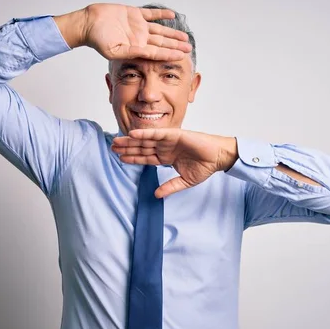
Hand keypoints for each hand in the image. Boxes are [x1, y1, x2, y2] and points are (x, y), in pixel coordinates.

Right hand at [54, 4, 191, 61]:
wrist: (88, 23)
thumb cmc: (98, 39)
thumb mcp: (115, 51)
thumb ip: (132, 52)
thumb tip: (148, 55)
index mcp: (136, 48)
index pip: (157, 52)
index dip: (170, 54)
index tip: (181, 56)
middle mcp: (139, 38)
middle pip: (162, 43)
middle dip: (176, 46)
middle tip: (188, 49)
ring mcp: (138, 26)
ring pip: (160, 30)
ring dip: (172, 33)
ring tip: (184, 37)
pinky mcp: (134, 14)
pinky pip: (151, 14)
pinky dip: (161, 14)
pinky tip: (172, 15)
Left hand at [112, 129, 238, 197]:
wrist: (217, 157)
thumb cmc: (204, 166)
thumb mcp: (184, 181)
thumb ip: (170, 187)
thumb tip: (156, 195)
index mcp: (166, 157)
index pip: (145, 158)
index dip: (133, 158)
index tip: (120, 158)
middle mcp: (165, 148)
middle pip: (141, 148)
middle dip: (127, 147)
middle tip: (112, 147)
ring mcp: (168, 140)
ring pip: (145, 140)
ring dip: (131, 140)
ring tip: (117, 140)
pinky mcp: (174, 134)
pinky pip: (156, 134)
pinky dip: (144, 134)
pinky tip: (132, 134)